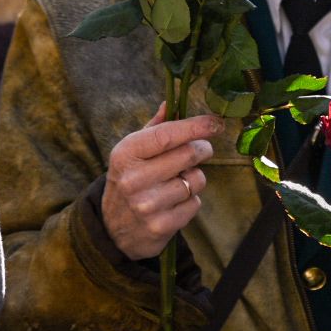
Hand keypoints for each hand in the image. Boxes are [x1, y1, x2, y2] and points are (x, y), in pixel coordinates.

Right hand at [101, 103, 220, 260]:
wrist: (114, 228)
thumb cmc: (131, 179)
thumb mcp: (134, 152)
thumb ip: (155, 128)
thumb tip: (171, 103)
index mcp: (126, 153)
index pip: (167, 135)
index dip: (196, 126)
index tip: (216, 123)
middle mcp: (133, 178)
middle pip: (189, 154)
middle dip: (202, 149)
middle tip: (201, 150)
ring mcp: (147, 204)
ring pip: (196, 180)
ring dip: (195, 177)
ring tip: (179, 181)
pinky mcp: (160, 225)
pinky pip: (195, 203)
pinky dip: (191, 200)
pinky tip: (174, 202)